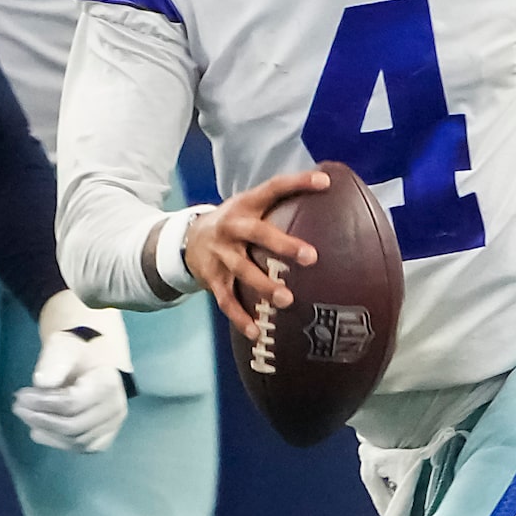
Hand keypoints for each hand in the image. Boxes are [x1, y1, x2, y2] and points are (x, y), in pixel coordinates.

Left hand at [13, 291, 133, 453]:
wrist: (92, 363)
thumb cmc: (76, 353)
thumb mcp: (62, 347)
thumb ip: (53, 362)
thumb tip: (41, 382)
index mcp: (108, 384)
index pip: (72, 403)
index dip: (43, 403)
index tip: (21, 396)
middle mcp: (116, 409)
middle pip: (73, 426)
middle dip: (41, 419)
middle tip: (18, 408)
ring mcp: (112, 427)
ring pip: (75, 441)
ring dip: (46, 432)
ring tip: (26, 416)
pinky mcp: (104, 439)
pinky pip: (79, 448)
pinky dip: (56, 442)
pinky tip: (39, 431)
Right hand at [184, 168, 328, 334]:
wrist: (188, 239)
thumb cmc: (234, 222)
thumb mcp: (250, 205)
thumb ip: (280, 202)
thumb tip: (327, 188)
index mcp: (245, 205)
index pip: (273, 188)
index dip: (298, 183)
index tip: (324, 182)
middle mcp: (232, 228)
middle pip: (257, 233)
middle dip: (283, 245)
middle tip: (311, 257)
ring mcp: (221, 254)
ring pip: (243, 270)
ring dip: (264, 286)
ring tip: (287, 300)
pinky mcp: (213, 278)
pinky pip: (227, 300)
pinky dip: (240, 318)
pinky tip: (256, 332)